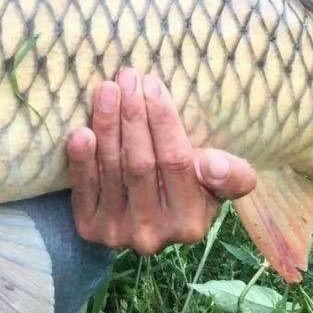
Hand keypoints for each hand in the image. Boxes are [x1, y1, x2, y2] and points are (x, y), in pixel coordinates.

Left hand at [66, 68, 255, 254]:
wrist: (145, 221)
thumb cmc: (188, 190)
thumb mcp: (219, 185)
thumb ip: (231, 176)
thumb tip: (214, 165)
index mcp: (190, 223)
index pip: (176, 162)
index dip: (163, 121)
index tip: (152, 85)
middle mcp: (154, 234)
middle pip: (140, 164)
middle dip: (133, 116)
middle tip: (127, 79)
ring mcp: (118, 233)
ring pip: (112, 170)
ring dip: (106, 126)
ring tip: (106, 90)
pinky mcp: (89, 229)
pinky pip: (84, 188)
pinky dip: (81, 159)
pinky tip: (80, 132)